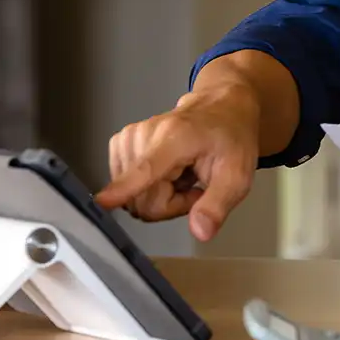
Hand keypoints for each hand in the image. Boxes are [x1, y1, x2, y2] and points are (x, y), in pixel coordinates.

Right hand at [97, 87, 262, 240]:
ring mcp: (129, 137)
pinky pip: (126, 187)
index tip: (102, 202)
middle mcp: (145, 134)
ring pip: (132, 197)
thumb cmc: (230, 138)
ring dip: (158, 196)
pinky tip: (167, 172)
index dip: (124, 189)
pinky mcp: (121, 143)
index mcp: (176, 139)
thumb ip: (217, 205)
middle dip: (168, 204)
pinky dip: (147, 186)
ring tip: (182, 176)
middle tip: (193, 187)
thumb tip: (200, 231)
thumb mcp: (238, 175)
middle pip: (140, 199)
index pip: (145, 170)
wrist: (221, 108)